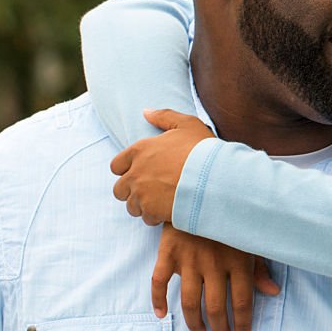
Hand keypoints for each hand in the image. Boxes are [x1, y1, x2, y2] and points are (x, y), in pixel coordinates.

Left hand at [111, 108, 214, 223]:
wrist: (215, 177)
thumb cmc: (203, 149)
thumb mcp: (187, 124)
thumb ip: (164, 116)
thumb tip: (146, 112)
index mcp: (140, 150)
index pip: (116, 165)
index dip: (127, 170)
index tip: (142, 172)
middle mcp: (135, 172)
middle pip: (119, 189)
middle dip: (132, 191)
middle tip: (152, 190)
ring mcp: (141, 193)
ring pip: (131, 205)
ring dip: (143, 205)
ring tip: (163, 201)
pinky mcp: (151, 210)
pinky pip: (145, 218)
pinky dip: (155, 216)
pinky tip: (169, 210)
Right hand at [153, 224, 280, 330]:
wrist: (199, 190)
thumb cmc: (229, 217)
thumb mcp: (248, 239)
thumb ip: (259, 267)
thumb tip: (273, 292)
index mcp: (237, 260)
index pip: (241, 301)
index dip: (243, 322)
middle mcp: (213, 263)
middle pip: (215, 306)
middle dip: (220, 327)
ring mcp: (189, 259)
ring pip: (189, 301)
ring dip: (194, 322)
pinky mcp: (168, 253)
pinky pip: (158, 282)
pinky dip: (158, 300)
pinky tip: (162, 314)